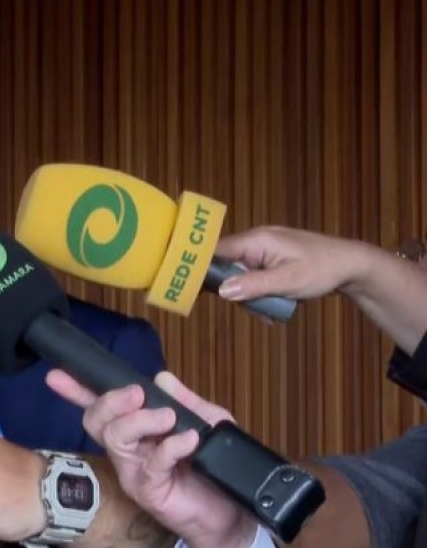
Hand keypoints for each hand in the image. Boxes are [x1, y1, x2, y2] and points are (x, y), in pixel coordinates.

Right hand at [46, 369, 256, 547]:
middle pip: (97, 420)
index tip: (57, 375)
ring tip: (168, 418)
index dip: (77, 391)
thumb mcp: (207, 423)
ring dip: (140, 420)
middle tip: (138, 393)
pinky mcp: (148, 491)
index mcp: (134, 430)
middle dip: (111, 401)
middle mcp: (126, 450)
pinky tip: (189, 441)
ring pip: (115, 438)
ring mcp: (133, 471)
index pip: (100, 407)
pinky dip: (171, 446)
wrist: (230, 514)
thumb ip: (186, 401)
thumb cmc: (213, 468)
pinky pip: (150, 463)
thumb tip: (162, 378)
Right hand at [215, 226, 379, 300]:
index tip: (194, 288)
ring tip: (271, 308)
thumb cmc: (322, 269)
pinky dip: (261, 290)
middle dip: (235, 288)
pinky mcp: (272, 258)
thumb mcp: (288, 281)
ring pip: (241, 273)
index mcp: (256, 240)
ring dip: (251, 293)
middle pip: (227, 264)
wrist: (353, 265)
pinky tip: (275, 302)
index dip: (202, 268)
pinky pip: (255, 274)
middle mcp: (256, 240)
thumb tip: (222, 291)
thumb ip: (254, 285)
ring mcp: (264, 249)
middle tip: (252, 306)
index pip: (216, 251)